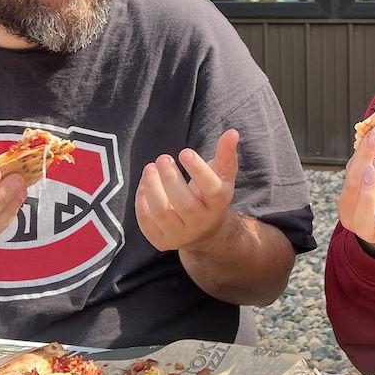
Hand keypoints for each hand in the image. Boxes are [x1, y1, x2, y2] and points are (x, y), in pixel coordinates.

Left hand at [135, 129, 239, 252]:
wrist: (206, 231)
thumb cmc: (211, 194)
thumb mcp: (222, 175)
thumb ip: (226, 154)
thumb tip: (232, 132)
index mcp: (218, 204)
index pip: (211, 189)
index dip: (198, 170)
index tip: (184, 152)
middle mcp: (201, 223)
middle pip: (185, 204)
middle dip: (170, 178)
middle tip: (163, 158)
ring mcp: (181, 235)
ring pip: (162, 213)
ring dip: (152, 187)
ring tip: (150, 168)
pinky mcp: (162, 241)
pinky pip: (147, 223)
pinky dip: (141, 202)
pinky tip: (144, 185)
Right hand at [338, 126, 374, 259]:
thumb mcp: (368, 168)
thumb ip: (365, 153)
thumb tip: (372, 130)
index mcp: (349, 212)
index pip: (349, 193)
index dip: (357, 168)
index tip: (371, 139)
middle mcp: (365, 229)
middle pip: (361, 222)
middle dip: (366, 198)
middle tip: (372, 173)